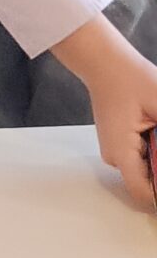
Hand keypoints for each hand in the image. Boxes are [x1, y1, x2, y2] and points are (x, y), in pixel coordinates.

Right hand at [54, 12, 156, 206]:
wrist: (106, 63)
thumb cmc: (130, 79)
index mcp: (121, 153)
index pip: (146, 194)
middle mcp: (116, 158)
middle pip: (148, 183)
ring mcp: (117, 152)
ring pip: (147, 171)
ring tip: (156, 129)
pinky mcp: (121, 143)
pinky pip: (143, 159)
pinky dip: (155, 153)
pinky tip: (156, 133)